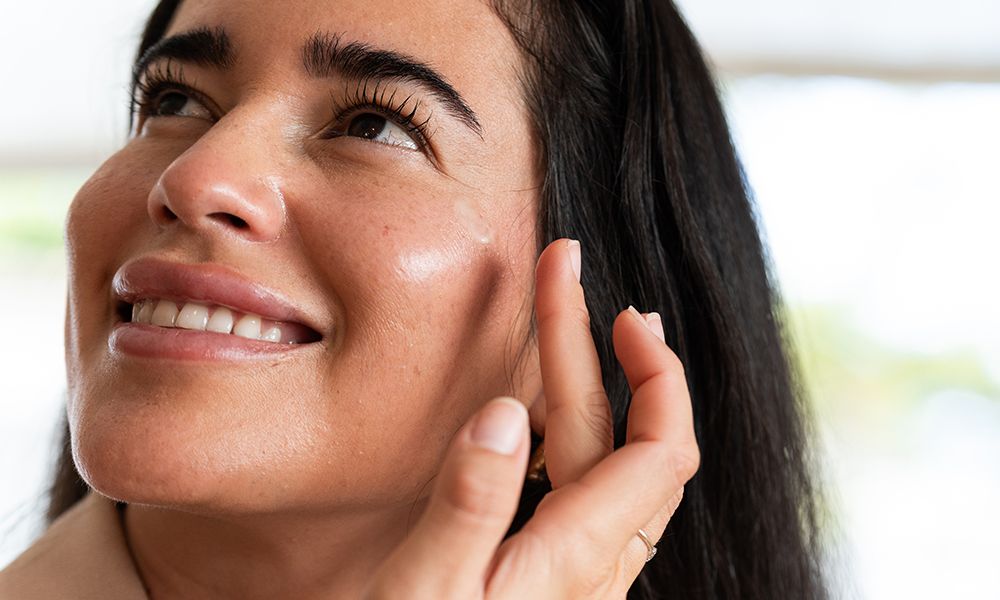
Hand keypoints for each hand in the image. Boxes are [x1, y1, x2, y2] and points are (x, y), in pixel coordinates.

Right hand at [364, 239, 700, 598]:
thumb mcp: (425, 590)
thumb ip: (471, 504)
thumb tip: (509, 413)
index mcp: (574, 561)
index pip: (660, 451)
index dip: (657, 374)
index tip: (621, 311)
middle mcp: (592, 565)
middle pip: (620, 438)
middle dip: (592, 348)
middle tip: (562, 270)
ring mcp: (574, 574)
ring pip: (600, 462)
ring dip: (581, 385)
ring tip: (561, 323)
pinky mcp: (548, 578)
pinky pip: (580, 491)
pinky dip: (568, 432)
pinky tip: (541, 412)